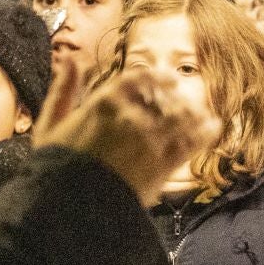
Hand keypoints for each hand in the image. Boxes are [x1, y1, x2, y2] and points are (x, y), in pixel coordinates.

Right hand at [35, 59, 219, 206]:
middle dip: (176, 98)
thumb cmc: (55, 166)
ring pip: (181, 117)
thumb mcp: (51, 123)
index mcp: (104, 101)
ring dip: (193, 112)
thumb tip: (69, 59)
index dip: (156, 78)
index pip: (139, 80)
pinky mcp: (162, 164)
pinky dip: (204, 132)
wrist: (70, 204)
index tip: (167, 79)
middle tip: (186, 99)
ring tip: (201, 112)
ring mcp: (149, 139)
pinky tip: (213, 128)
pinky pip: (190, 142)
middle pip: (164, 98)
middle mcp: (131, 115)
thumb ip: (63, 89)